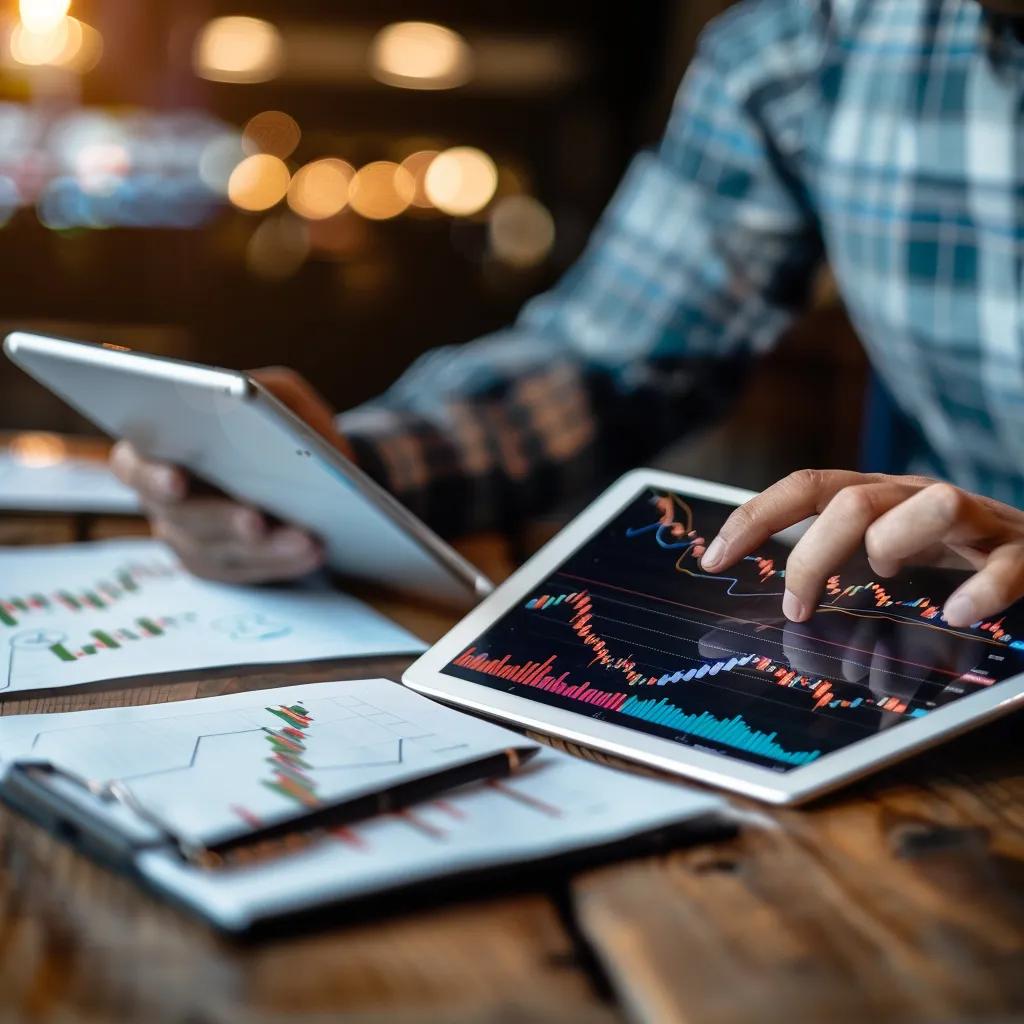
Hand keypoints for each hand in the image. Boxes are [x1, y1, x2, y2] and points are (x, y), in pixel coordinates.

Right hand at [111, 367, 352, 583]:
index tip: (178, 481)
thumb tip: (252, 400)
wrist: (307, 464)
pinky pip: (246, 571)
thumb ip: (264, 392)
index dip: (151, 475)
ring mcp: (188, 538)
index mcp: (158, 448)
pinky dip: (282, 563)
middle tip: (255, 519)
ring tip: (305, 540)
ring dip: (265, 548)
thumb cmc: (279, 422)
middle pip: (180, 517)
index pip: (132, 463)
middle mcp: (163, 499)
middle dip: (221, 518)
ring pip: (218, 551)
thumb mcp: (278, 394)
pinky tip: (313, 553)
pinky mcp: (219, 565)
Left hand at [699, 469, 1023, 627]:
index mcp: (879, 495)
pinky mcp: (1023, 551)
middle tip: (797, 608)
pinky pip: (1006, 564)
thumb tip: (776, 611)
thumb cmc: (951, 551)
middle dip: (811, 557)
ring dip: (895, 544)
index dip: (755, 517)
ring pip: (933, 503)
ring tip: (889, 579)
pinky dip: (980, 591)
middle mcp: (917, 496)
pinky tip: (958, 614)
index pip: (806, 487)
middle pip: (853, 502)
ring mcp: (975, 520)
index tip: (712, 557)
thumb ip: (837, 565)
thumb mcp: (885, 547)